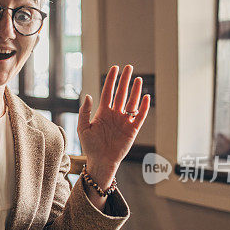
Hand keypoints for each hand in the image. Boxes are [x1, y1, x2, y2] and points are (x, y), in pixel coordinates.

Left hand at [77, 65, 149, 187]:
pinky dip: (144, 107)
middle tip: (129, 67)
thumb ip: (84, 112)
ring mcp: (124, 121)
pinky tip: (146, 97)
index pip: (108, 92)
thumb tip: (89, 96)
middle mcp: (115, 114)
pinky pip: (140, 116)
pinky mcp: (132, 130)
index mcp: (103, 112)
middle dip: (124, 80)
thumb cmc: (90, 146)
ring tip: (137, 79)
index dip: (111, 80)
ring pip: (131, 102)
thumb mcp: (83, 128)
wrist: (101, 161)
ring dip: (135, 91)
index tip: (115, 68)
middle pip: (121, 93)